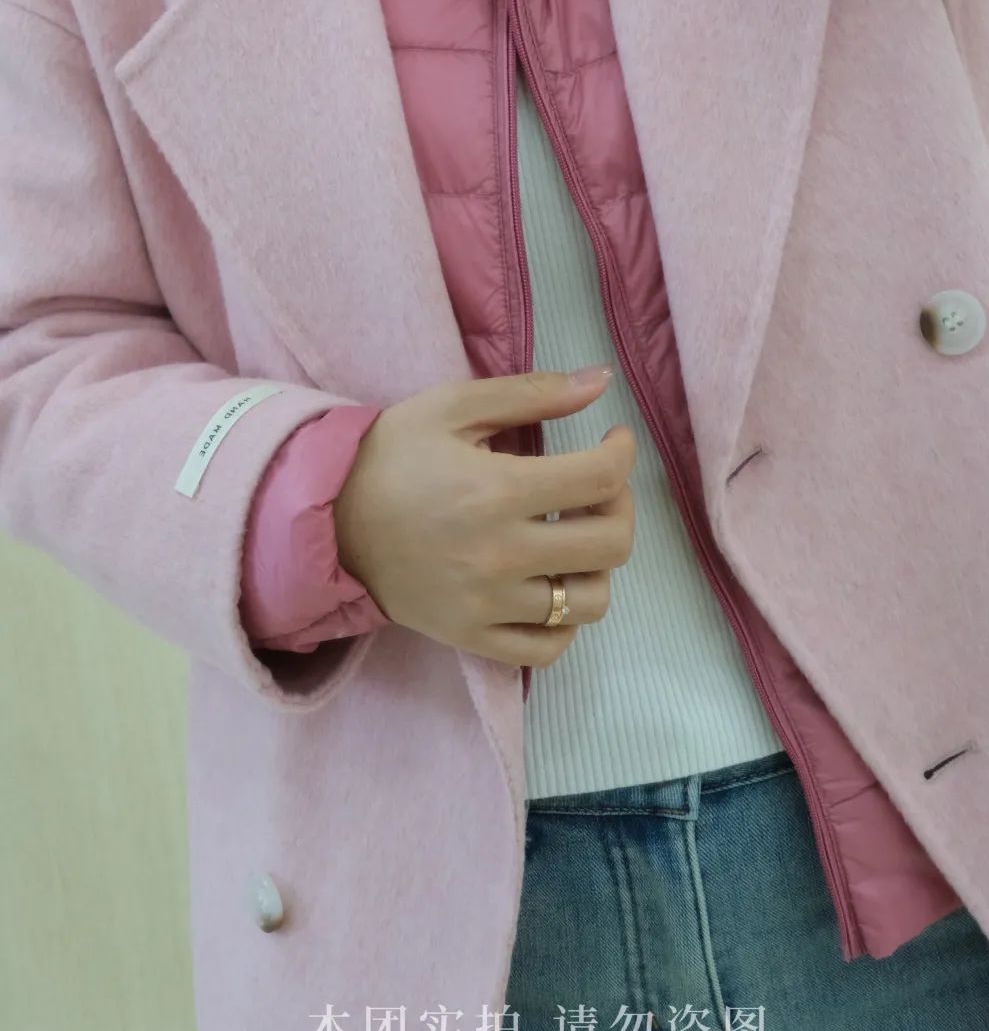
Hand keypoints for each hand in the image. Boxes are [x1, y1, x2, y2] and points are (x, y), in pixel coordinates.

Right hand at [331, 366, 635, 667]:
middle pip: (610, 545)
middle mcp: (500, 555)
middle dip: (620, 506)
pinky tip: (552, 586)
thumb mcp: (453, 405)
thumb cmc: (390, 454)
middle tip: (597, 487)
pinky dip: (565, 622)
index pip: (601, 479)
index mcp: (498, 491)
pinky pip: (547, 649)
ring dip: (597, 567)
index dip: (622, 453)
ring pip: (589, 603)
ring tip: (575, 539)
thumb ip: (531, 392)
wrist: (325, 518)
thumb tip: (601, 381)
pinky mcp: (471, 636)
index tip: (613, 440)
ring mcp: (487, 604)